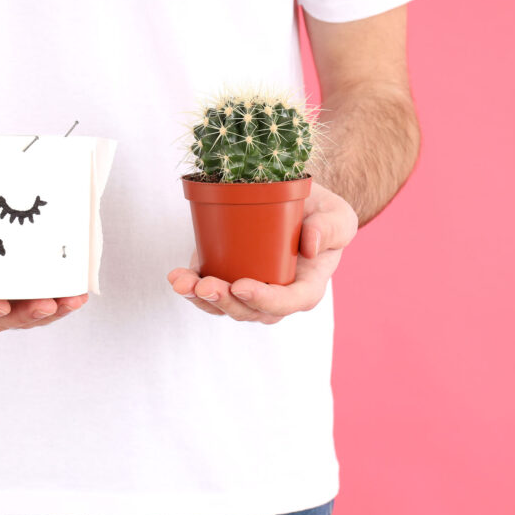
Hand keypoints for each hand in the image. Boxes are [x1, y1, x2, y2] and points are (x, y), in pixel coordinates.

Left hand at [167, 182, 357, 323]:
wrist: (296, 203)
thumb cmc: (322, 214)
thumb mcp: (338, 215)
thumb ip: (331, 228)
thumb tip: (310, 246)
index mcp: (307, 287)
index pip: (289, 303)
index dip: (265, 300)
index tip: (242, 286)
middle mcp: (276, 296)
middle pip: (250, 311)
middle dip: (225, 302)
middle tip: (206, 286)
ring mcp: (249, 290)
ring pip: (224, 306)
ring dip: (201, 298)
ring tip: (182, 283)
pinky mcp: (226, 278)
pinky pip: (207, 292)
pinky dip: (189, 286)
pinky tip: (176, 277)